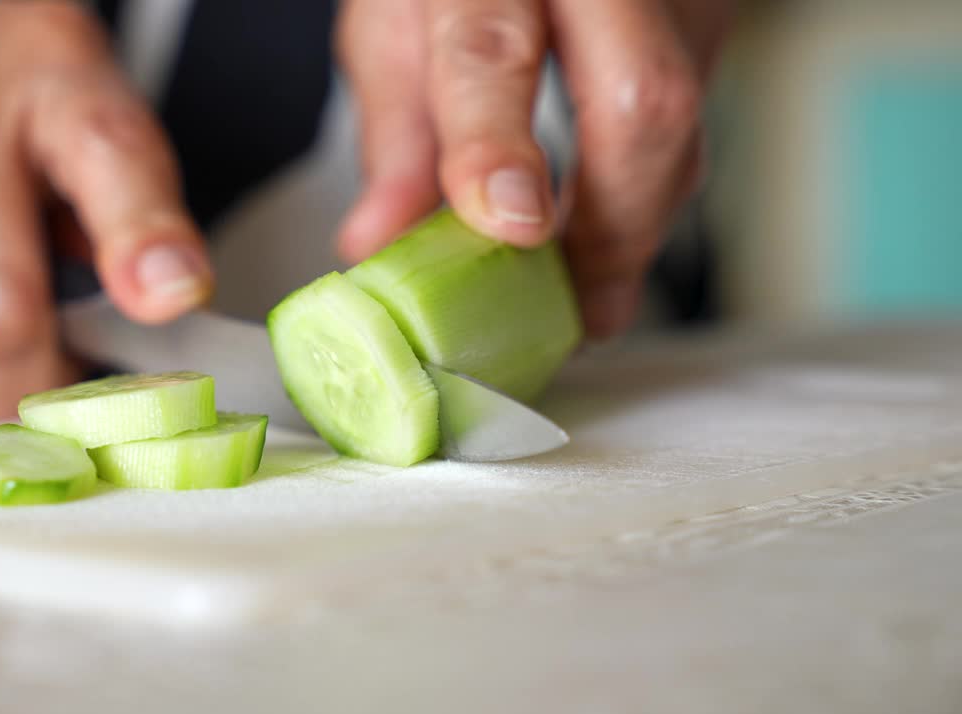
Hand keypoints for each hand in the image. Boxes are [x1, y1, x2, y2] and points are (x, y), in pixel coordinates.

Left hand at [337, 0, 733, 337]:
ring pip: (682, 125)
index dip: (497, 148)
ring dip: (633, 228)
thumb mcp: (395, 25)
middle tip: (575, 313)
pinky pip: (690, 124)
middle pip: (642, 101)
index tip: (512, 230)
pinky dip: (646, 197)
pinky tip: (609, 241)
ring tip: (586, 298)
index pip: (493, 52)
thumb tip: (380, 242)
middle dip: (610, 231)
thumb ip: (396, 132)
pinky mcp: (705, 25)